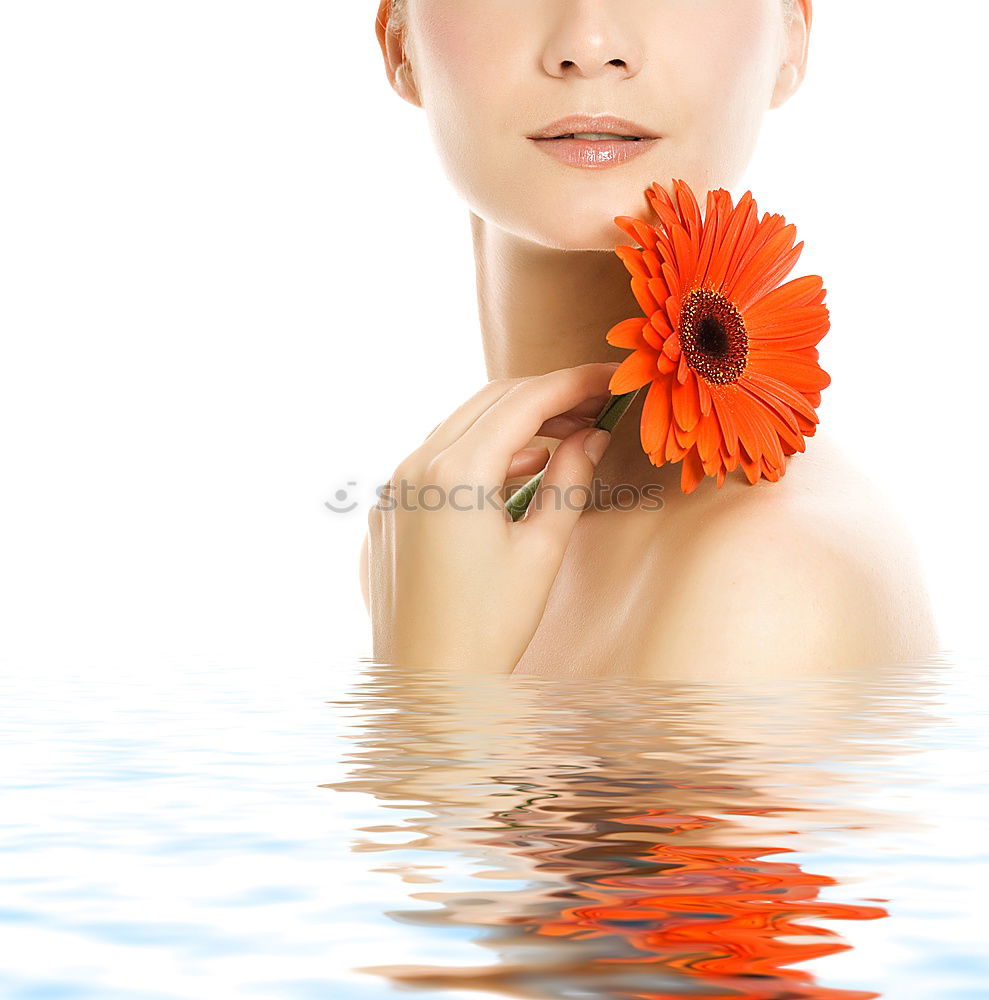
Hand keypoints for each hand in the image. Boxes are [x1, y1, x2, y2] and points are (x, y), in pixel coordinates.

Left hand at [365, 362, 618, 671]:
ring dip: (513, 425)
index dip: (574, 383)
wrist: (425, 687)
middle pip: (489, 402)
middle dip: (546, 397)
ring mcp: (394, 489)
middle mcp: (414, 467)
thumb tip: (591, 436)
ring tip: (564, 438)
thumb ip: (568, 481)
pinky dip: (479, 455)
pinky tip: (515, 472)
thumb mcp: (541, 551)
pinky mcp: (389, 512)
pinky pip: (437, 461)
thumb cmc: (488, 628)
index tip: (611, 378)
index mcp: (454, 471)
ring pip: (460, 428)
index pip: (524, 401)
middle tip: (594, 406)